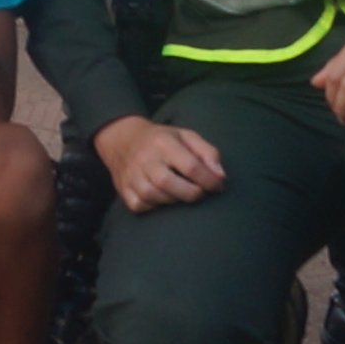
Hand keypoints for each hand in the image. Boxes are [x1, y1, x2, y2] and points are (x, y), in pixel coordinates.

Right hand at [91, 116, 228, 210]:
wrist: (123, 140)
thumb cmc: (162, 140)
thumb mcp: (187, 137)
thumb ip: (208, 153)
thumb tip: (220, 177)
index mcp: (163, 142)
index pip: (190, 165)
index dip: (209, 180)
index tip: (218, 185)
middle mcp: (145, 159)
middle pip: (167, 183)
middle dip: (191, 193)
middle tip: (199, 192)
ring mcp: (131, 175)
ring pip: (153, 196)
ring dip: (173, 200)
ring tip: (181, 193)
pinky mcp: (123, 189)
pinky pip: (139, 205)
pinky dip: (153, 206)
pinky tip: (162, 198)